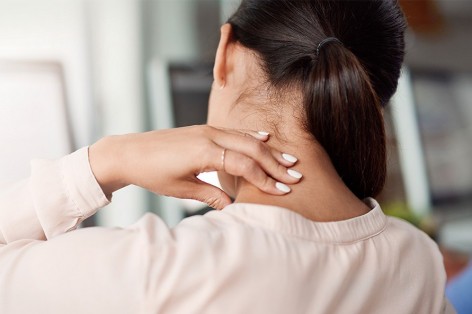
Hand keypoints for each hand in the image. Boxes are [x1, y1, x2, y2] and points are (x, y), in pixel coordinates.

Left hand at [89, 125, 300, 208]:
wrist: (129, 152)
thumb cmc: (152, 172)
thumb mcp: (181, 189)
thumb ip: (211, 195)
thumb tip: (233, 207)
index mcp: (205, 152)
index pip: (244, 164)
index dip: (265, 178)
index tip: (282, 190)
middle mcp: (210, 136)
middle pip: (252, 148)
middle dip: (275, 163)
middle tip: (295, 175)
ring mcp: (208, 130)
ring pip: (246, 137)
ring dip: (268, 149)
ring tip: (288, 160)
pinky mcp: (204, 130)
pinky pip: (234, 131)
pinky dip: (252, 135)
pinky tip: (265, 138)